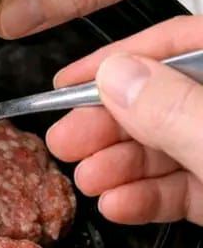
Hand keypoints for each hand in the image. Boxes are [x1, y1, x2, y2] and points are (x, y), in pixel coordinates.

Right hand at [46, 16, 202, 224]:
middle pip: (163, 99)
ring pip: (168, 147)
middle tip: (64, 141)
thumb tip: (116, 76)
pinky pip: (183, 189)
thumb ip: (173, 109)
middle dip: (109, 124)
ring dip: (119, 166)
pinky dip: (147, 198)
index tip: (67, 82)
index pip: (175, 43)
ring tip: (87, 180)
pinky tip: (118, 204)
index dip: (118, 60)